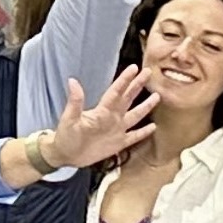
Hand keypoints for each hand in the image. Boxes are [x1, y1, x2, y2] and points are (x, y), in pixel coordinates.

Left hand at [42, 66, 159, 171]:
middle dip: (138, 85)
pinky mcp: (119, 143)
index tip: (134, 68)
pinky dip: (144, 132)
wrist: (66, 154)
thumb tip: (72, 81)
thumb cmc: (66, 135)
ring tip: (156, 96)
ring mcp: (117, 130)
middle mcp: (112, 118)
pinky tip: (153, 127)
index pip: (116, 92)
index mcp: (102, 111)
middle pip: (128, 98)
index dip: (125, 80)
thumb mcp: (70, 118)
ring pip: (135, 115)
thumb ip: (75, 101)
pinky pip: (134, 136)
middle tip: (148, 72)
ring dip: (145, 106)